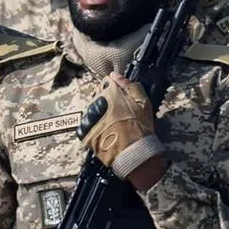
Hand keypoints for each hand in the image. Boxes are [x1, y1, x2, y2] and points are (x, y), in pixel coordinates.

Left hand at [77, 73, 166, 189]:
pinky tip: (104, 132)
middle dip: (105, 102)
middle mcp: (97, 103)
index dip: (113, 89)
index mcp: (110, 93)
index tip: (119, 97)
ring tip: (111, 125)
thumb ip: (129, 85)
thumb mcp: (143, 103)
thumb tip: (114, 75)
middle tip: (117, 114)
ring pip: (91, 110)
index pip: (106, 82)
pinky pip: (85, 125)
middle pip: (98, 96)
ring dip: (98, 114)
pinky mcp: (85, 132)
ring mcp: (90, 118)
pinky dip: (92, 127)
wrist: (135, 154)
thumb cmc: (141, 128)